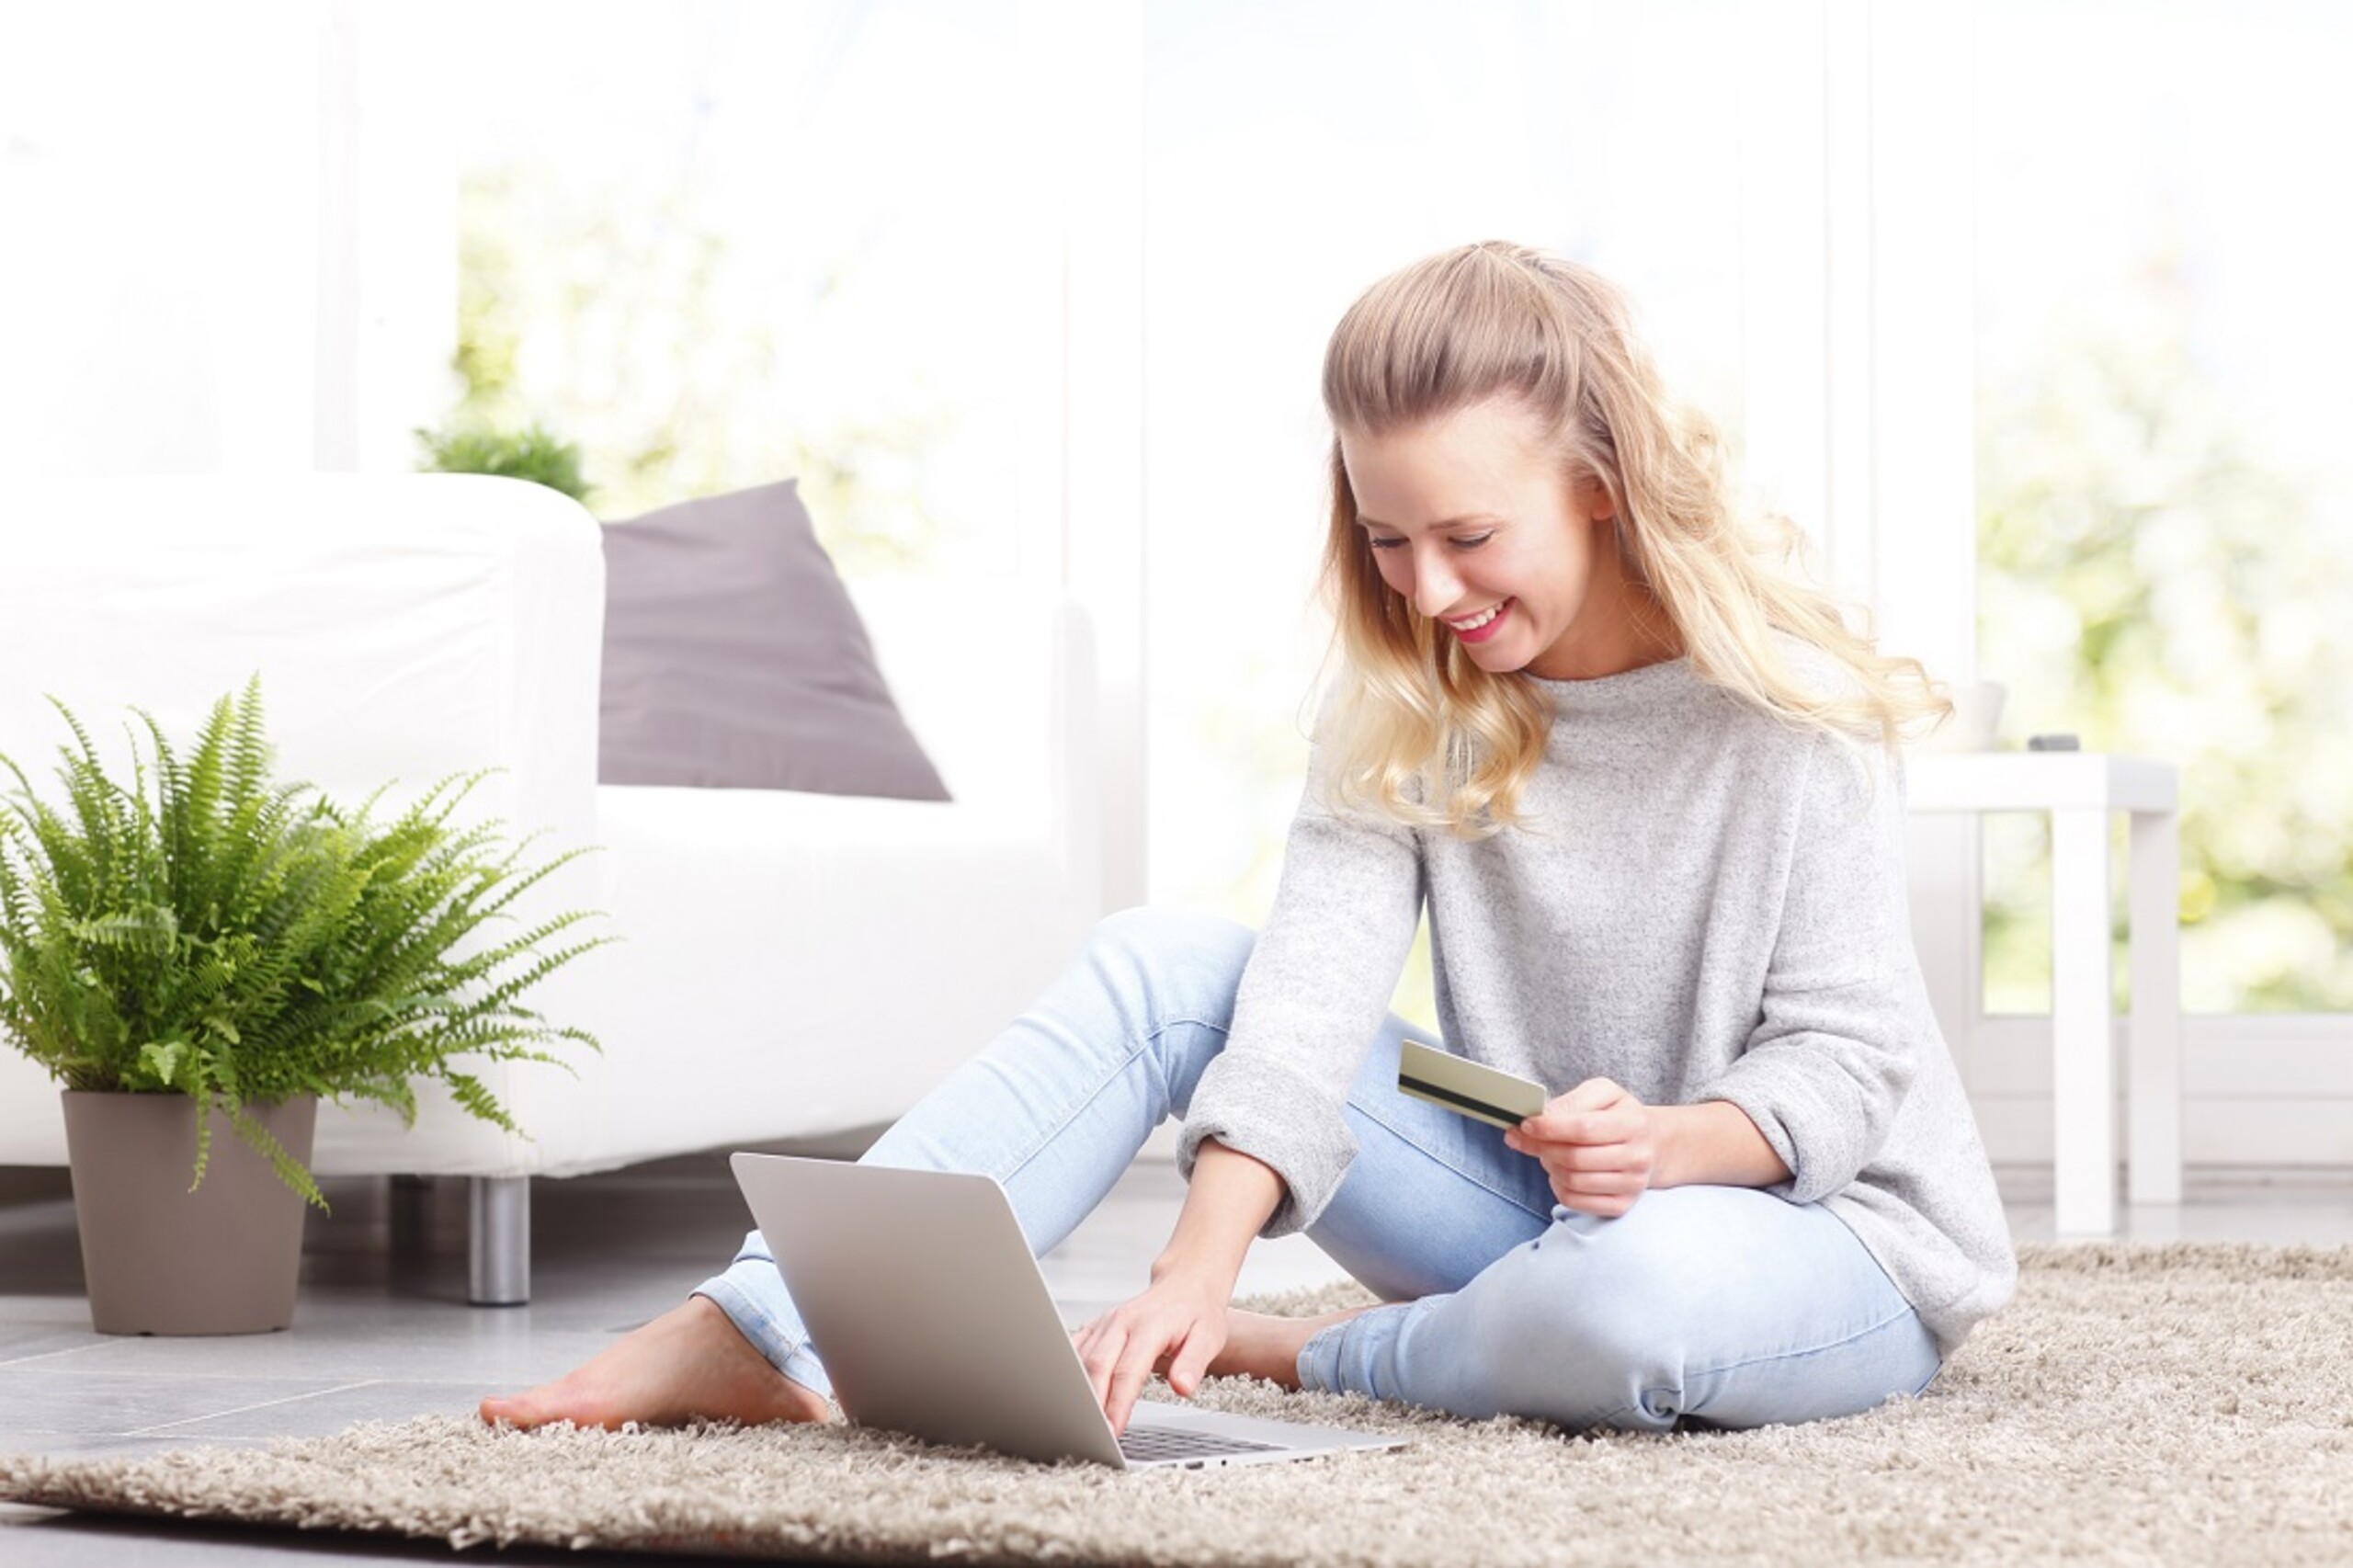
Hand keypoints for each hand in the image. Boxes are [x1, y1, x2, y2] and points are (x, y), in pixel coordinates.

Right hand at [1071, 1270, 1228, 1434]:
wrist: (1185, 1284)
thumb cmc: (1197, 1312)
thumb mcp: (1208, 1337)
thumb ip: (1194, 1363)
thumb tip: (1182, 1387)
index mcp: (1149, 1325)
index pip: (1129, 1370)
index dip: (1118, 1403)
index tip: (1114, 1429)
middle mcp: (1122, 1321)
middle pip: (1098, 1366)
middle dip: (1093, 1403)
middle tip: (1094, 1435)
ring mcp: (1106, 1323)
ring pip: (1082, 1359)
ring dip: (1077, 1391)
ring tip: (1079, 1423)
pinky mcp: (1097, 1326)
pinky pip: (1075, 1349)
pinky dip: (1068, 1372)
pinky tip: (1066, 1393)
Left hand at [1503, 1076, 1658, 1217]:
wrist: (1651, 1145)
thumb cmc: (1619, 1116)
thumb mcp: (1603, 1094)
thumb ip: (1574, 1101)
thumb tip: (1543, 1116)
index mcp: (1634, 1124)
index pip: (1583, 1128)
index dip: (1549, 1127)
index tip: (1526, 1124)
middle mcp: (1637, 1157)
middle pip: (1575, 1158)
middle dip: (1541, 1147)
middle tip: (1524, 1137)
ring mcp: (1631, 1185)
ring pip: (1572, 1181)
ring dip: (1548, 1165)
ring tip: (1545, 1152)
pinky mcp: (1621, 1205)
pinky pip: (1575, 1201)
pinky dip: (1557, 1186)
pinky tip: (1558, 1172)